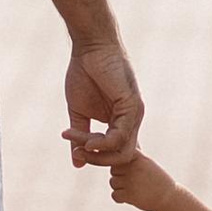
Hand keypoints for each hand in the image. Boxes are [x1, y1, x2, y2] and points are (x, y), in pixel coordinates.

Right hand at [64, 34, 141, 166]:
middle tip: (77, 152)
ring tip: (79, 144)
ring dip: (97, 153)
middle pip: (122, 157)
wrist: (90, 46)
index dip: (98, 159)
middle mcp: (132, 121)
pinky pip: (121, 136)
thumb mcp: (79, 112)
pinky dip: (102, 143)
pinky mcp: (132, 106)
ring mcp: (134, 114)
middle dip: (98, 160)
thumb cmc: (84, 73)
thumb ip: (80, 137)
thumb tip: (77, 164)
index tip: (76, 152)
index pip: (118, 153)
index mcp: (121, 122)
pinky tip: (88, 139)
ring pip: (123, 151)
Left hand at [108, 150, 171, 210]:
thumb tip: (121, 146)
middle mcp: (133, 167)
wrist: (168, 197)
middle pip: (113, 170)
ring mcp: (131, 181)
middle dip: (120, 176)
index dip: (121, 164)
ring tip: (134, 189)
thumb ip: (133, 156)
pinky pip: (114, 195)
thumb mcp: (147, 162)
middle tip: (133, 181)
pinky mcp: (129, 195)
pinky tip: (131, 197)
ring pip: (113, 182)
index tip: (129, 170)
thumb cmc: (156, 178)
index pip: (118, 156)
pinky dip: (120, 198)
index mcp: (138, 157)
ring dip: (120, 187)